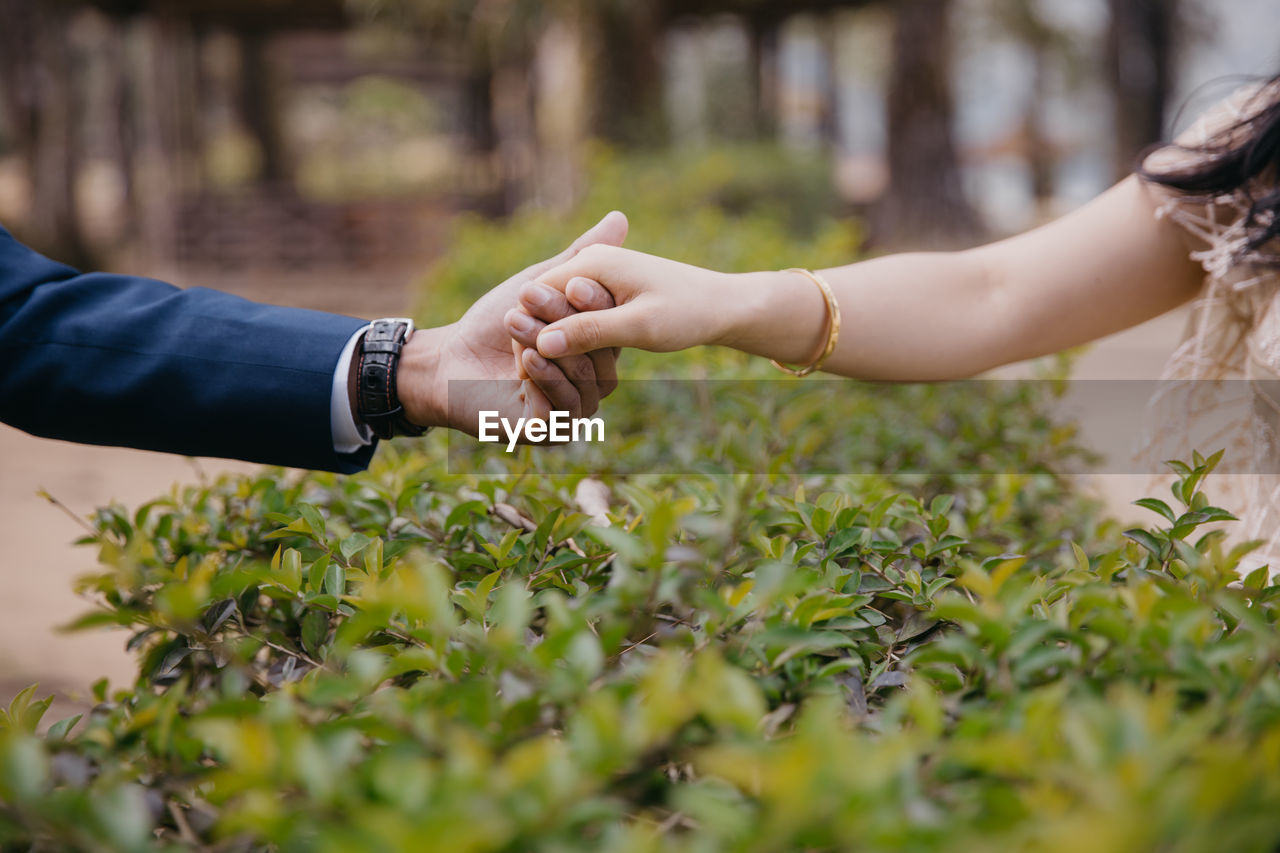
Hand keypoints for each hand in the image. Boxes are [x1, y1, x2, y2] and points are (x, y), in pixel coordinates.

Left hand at [394, 211, 627, 436]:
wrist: (449, 359)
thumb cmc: (494, 322)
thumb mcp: (541, 283)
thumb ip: (580, 258)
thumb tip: (619, 218)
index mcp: (596, 351)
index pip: (613, 329)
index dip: (595, 305)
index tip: (570, 281)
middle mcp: (590, 385)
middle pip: (600, 357)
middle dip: (566, 324)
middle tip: (530, 297)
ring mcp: (572, 412)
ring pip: (583, 382)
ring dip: (550, 349)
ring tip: (515, 323)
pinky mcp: (550, 432)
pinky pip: (562, 409)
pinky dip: (545, 380)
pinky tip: (525, 358)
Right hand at [511, 246, 741, 357]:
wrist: (721, 304)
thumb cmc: (686, 312)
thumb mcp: (639, 326)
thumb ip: (591, 332)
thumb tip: (544, 343)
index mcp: (593, 262)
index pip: (536, 294)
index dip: (527, 331)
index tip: (524, 368)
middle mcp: (590, 262)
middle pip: (543, 301)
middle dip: (535, 336)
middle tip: (527, 379)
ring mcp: (598, 274)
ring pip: (559, 310)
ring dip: (553, 340)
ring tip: (543, 378)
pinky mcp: (607, 290)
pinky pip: (576, 313)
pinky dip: (572, 337)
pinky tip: (570, 367)